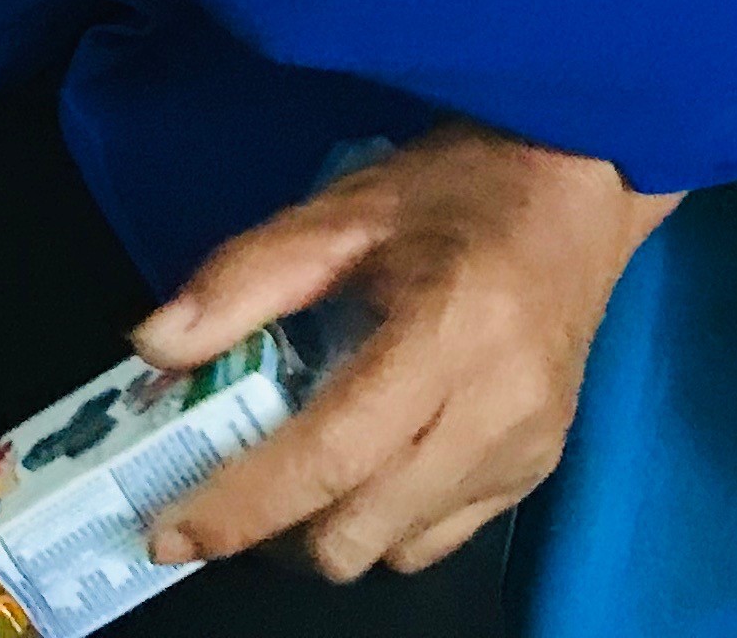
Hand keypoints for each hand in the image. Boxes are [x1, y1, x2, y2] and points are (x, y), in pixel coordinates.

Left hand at [132, 124, 671, 580]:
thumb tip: (154, 345)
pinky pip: (439, 538)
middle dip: (278, 530)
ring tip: (308, 465)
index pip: (330, 455)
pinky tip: (375, 461)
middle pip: (356, 532)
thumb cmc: (458, 190)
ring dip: (332, 528)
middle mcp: (497, 407)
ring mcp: (527, 447)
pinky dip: (387, 521)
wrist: (583, 187)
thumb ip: (245, 276)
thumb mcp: (344, 209)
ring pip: (394, 549)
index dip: (241, 506)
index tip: (169, 530)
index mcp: (448, 332)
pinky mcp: (540, 468)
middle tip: (238, 480)